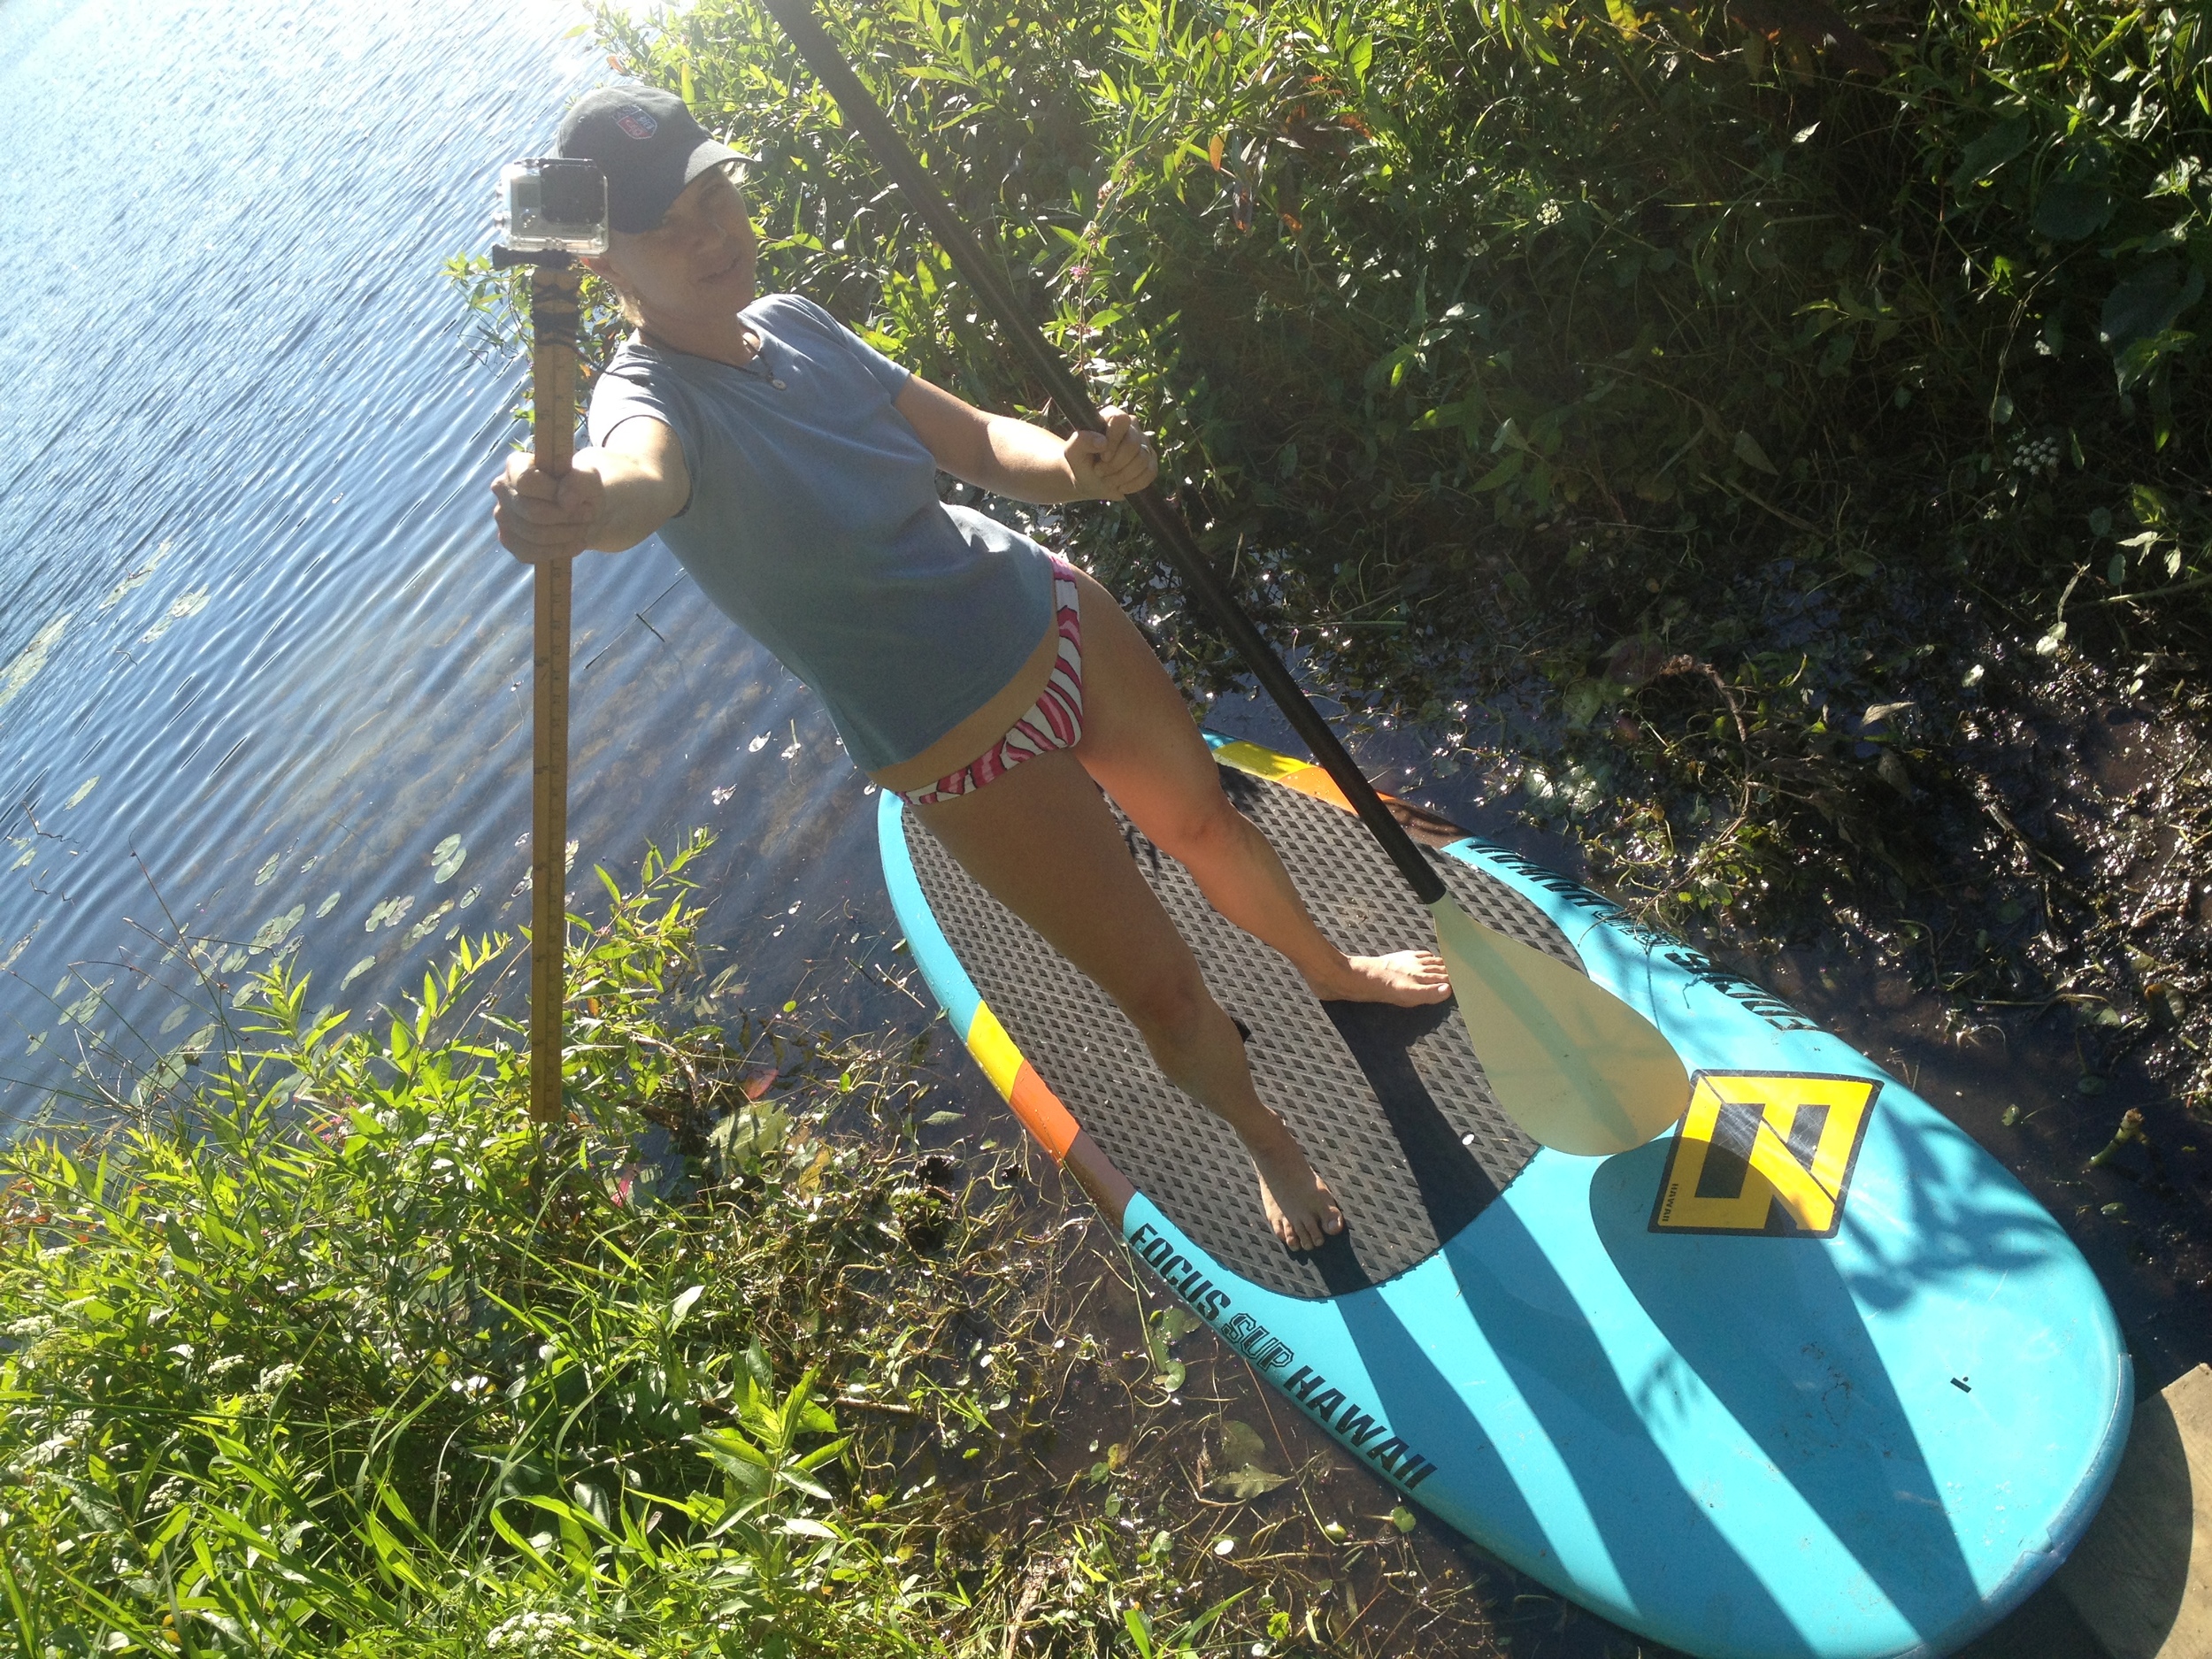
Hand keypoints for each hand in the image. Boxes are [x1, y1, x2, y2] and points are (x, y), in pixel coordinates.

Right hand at [490, 450, 605, 563]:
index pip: (527, 482)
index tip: (578, 499)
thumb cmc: (580, 488)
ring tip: (584, 528)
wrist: (580, 508)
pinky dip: (559, 551)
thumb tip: (566, 501)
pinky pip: (531, 553)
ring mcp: (503, 516)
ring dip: (567, 535)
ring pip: (534, 535)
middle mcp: (502, 489)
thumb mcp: (588, 477)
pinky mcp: (509, 540)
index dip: (555, 494)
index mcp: (515, 465)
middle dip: (567, 518)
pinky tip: (575, 543)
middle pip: (532, 512)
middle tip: (588, 516)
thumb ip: (579, 481)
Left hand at [1064, 408, 1157, 500]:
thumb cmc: (1081, 463)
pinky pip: (1150, 472)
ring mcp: (1143, 444)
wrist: (1090, 482)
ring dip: (1122, 476)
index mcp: (1111, 417)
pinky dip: (1134, 484)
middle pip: (1133, 444)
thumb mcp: (1072, 453)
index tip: (1102, 456)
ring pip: (1142, 460)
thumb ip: (1081, 441)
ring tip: (1108, 480)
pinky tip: (1121, 486)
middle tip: (1100, 472)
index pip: (1120, 420)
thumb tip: (1102, 442)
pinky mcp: (1151, 461)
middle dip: (1115, 464)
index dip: (1113, 440)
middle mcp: (1131, 427)